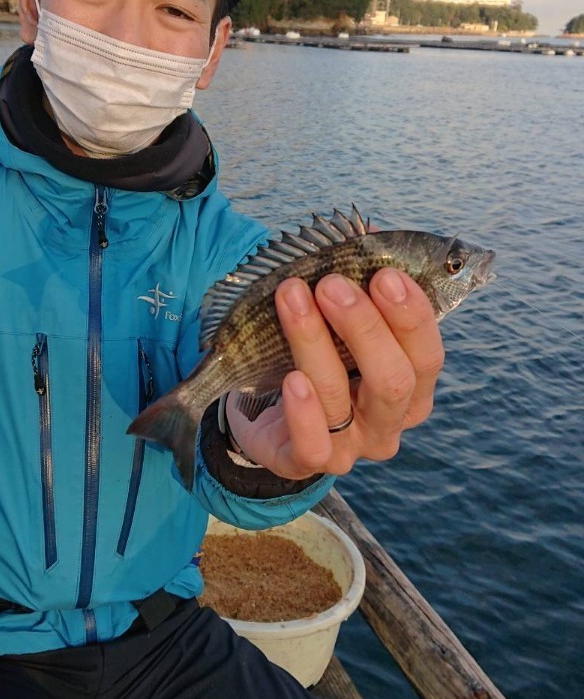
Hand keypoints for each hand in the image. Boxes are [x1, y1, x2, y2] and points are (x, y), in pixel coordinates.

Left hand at [226, 268, 443, 479]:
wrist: (270, 415)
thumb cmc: (322, 357)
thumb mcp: (343, 324)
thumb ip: (362, 284)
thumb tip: (364, 234)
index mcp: (412, 387)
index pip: (428, 356)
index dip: (411, 316)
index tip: (384, 273)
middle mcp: (390, 422)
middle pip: (392, 379)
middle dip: (363, 327)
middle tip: (330, 284)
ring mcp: (351, 448)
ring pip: (339, 399)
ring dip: (313, 341)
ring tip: (291, 298)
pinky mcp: (306, 464)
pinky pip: (311, 445)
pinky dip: (302, 411)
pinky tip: (291, 378)